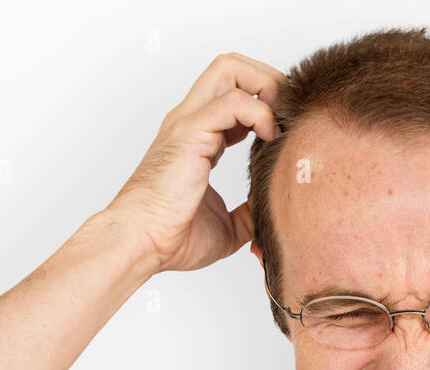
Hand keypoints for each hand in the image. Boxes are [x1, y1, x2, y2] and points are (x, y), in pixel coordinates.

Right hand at [106, 52, 284, 274]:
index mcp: (197, 137)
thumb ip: (249, 212)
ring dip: (266, 87)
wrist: (142, 243)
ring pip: (230, 68)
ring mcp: (189, 123)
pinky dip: (260, 112)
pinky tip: (269, 138)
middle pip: (231, 66)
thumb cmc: (172, 237)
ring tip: (279, 124)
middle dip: (268, 80)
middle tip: (287, 116)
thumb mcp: (228, 226)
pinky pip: (234, 101)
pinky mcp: (191, 132)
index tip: (285, 130)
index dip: (265, 102)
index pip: (233, 92)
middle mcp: (191, 121)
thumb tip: (270, 211)